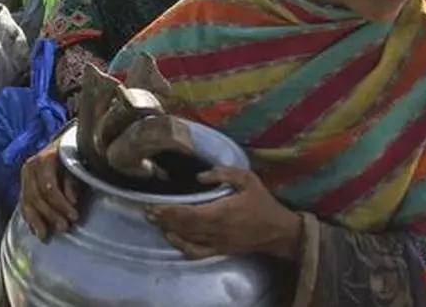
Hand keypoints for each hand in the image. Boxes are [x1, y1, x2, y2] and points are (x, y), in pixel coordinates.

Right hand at [19, 137, 82, 239]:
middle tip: (65, 228)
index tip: (75, 216)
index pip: (49, 186)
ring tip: (46, 236)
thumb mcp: (76, 165)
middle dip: (51, 215)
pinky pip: (23, 204)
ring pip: (28, 202)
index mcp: (44, 159)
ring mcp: (24, 177)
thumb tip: (72, 201)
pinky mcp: (23, 185)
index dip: (61, 204)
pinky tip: (35, 231)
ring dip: (38, 221)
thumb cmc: (73, 155)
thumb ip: (72, 182)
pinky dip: (29, 218)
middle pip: (38, 196)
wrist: (61, 144)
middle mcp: (30, 167)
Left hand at [145, 167, 301, 260]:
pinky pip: (197, 252)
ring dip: (168, 228)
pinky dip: (182, 246)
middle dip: (163, 218)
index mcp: (222, 211)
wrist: (279, 231)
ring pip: (187, 237)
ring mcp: (217, 242)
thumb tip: (200, 176)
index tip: (155, 204)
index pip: (189, 212)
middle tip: (146, 210)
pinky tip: (172, 238)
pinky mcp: (220, 250)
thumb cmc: (263, 203)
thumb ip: (224, 173)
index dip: (169, 210)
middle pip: (183, 225)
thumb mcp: (248, 179)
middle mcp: (216, 229)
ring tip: (153, 220)